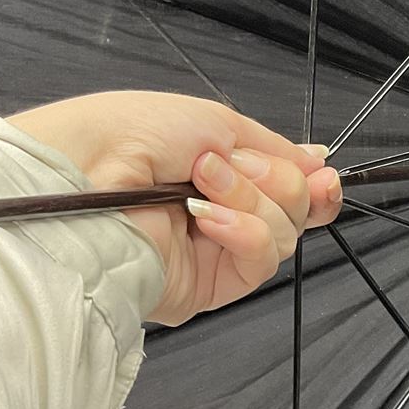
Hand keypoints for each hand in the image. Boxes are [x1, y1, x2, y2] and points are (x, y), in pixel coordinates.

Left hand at [7, 92, 342, 324]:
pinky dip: (243, 231)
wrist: (85, 176)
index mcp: (222, 173)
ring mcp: (215, 251)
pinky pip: (259, 261)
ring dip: (252, 200)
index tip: (323, 174)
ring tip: (205, 184)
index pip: (289, 187)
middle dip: (275, 180)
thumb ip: (275, 149)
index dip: (313, 182)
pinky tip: (207, 219)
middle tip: (228, 164)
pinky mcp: (207, 286)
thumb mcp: (216, 122)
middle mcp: (222, 213)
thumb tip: (319, 162)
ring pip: (283, 234)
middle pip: (296, 208)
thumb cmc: (132, 135)